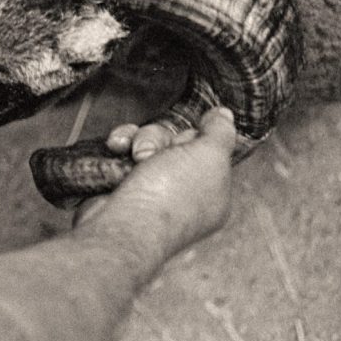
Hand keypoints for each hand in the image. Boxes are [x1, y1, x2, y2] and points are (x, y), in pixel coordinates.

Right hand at [74, 107, 238, 263]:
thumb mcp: (209, 157)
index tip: (189, 144)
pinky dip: (119, 146)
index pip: (206, 149)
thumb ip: (220, 132)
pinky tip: (116, 148)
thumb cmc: (171, 197)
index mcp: (211, 192)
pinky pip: (122, 152)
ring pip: (146, 143)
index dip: (195, 138)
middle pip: (173, 142)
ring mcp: (150, 190)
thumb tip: (225, 114)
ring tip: (132, 156)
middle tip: (153, 154)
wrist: (123, 226)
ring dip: (138, 141)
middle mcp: (182, 193)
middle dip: (160, 139)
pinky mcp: (122, 186)